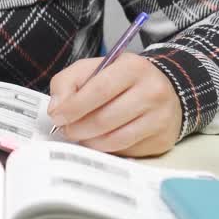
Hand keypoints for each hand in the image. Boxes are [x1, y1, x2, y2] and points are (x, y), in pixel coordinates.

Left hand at [47, 53, 183, 156]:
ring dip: (89, 141)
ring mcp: (160, 117)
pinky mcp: (162, 139)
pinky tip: (99, 140)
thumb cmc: (121, 80)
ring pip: (115, 139)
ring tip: (80, 135)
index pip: (99, 90)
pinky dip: (106, 149)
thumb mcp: (94, 68)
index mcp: (133, 67)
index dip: (74, 106)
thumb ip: (68, 82)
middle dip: (78, 128)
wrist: (161, 90)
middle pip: (105, 118)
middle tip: (65, 130)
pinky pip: (126, 151)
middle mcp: (152, 91)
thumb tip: (57, 108)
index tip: (57, 116)